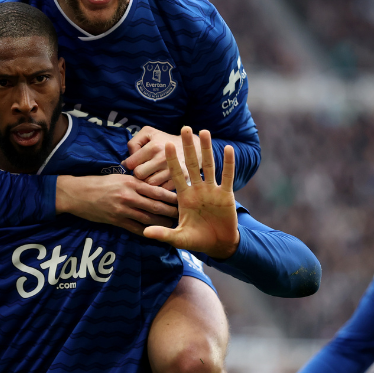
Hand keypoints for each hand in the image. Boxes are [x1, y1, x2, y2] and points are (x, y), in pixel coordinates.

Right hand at [56, 174, 177, 235]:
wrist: (78, 193)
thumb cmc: (99, 183)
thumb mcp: (119, 177)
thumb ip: (135, 182)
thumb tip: (153, 186)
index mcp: (131, 183)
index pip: (157, 190)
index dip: (171, 197)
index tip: (183, 200)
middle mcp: (129, 196)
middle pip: (156, 206)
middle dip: (172, 212)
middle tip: (185, 216)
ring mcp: (123, 210)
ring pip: (148, 219)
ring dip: (163, 224)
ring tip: (174, 227)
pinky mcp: (116, 221)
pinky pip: (136, 229)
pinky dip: (147, 232)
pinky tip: (156, 235)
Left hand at [122, 126, 197, 188]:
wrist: (191, 146)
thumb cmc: (164, 140)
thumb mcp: (148, 133)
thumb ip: (133, 143)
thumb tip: (126, 162)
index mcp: (153, 146)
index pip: (130, 164)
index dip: (130, 165)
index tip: (135, 164)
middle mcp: (163, 158)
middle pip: (139, 175)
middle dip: (139, 174)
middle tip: (144, 170)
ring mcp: (173, 169)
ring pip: (150, 185)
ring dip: (149, 182)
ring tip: (153, 175)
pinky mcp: (182, 178)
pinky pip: (163, 190)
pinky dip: (161, 187)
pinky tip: (162, 180)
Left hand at [142, 127, 239, 257]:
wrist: (218, 245)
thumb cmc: (196, 240)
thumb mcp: (179, 238)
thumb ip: (164, 234)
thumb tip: (145, 233)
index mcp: (184, 197)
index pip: (176, 174)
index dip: (172, 160)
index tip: (166, 144)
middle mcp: (197, 190)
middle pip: (192, 164)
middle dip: (188, 147)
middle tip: (184, 127)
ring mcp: (212, 191)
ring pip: (209, 166)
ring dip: (207, 149)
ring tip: (204, 131)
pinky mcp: (226, 195)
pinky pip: (227, 177)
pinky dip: (228, 163)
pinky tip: (229, 149)